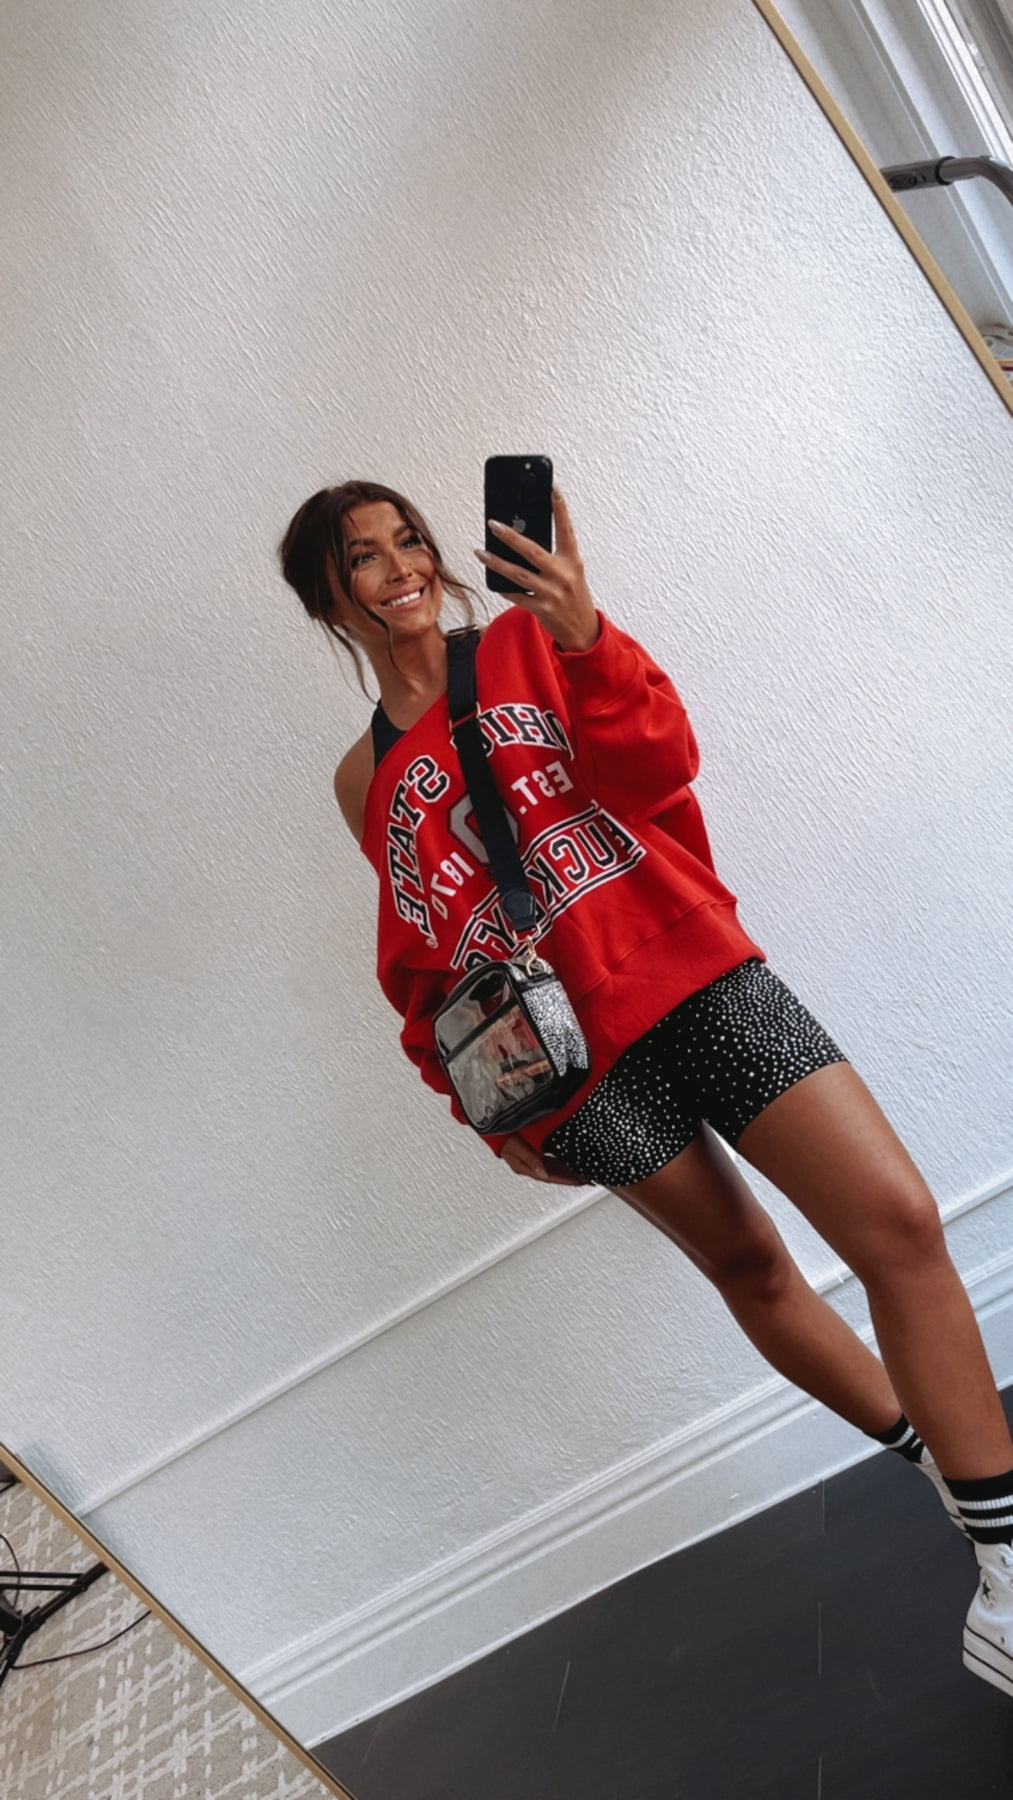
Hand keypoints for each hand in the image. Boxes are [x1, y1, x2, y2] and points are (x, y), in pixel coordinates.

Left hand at [475, 488, 599, 652]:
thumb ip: (552, 556)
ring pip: (517, 574)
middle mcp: (562, 575)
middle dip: (510, 536)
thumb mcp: (570, 572)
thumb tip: (520, 540)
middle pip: (532, 551)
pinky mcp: (541, 609)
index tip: (552, 488)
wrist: (582, 629)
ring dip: (496, 562)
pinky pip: (516, 595)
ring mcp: (551, 593)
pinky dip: (502, 586)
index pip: (566, 530)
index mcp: (572, 561)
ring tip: (480, 552)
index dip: (560, 508)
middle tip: (493, 524)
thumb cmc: (573, 595)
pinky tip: (492, 579)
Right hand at [499, 1133, 585, 1184]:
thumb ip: (531, 1159)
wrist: (493, 1128)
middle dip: (571, 1178)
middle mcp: (530, 1165)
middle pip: (555, 1174)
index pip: (550, 1176)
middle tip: (587, 1180)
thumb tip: (544, 1173)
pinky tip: (569, 1163)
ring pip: (554, 1169)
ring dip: (568, 1172)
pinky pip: (551, 1160)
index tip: (580, 1182)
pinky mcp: (533, 1153)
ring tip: (582, 1174)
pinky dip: (562, 1163)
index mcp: (526, 1167)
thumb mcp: (516, 1147)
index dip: (566, 1180)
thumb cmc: (502, 1135)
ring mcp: (532, 1160)